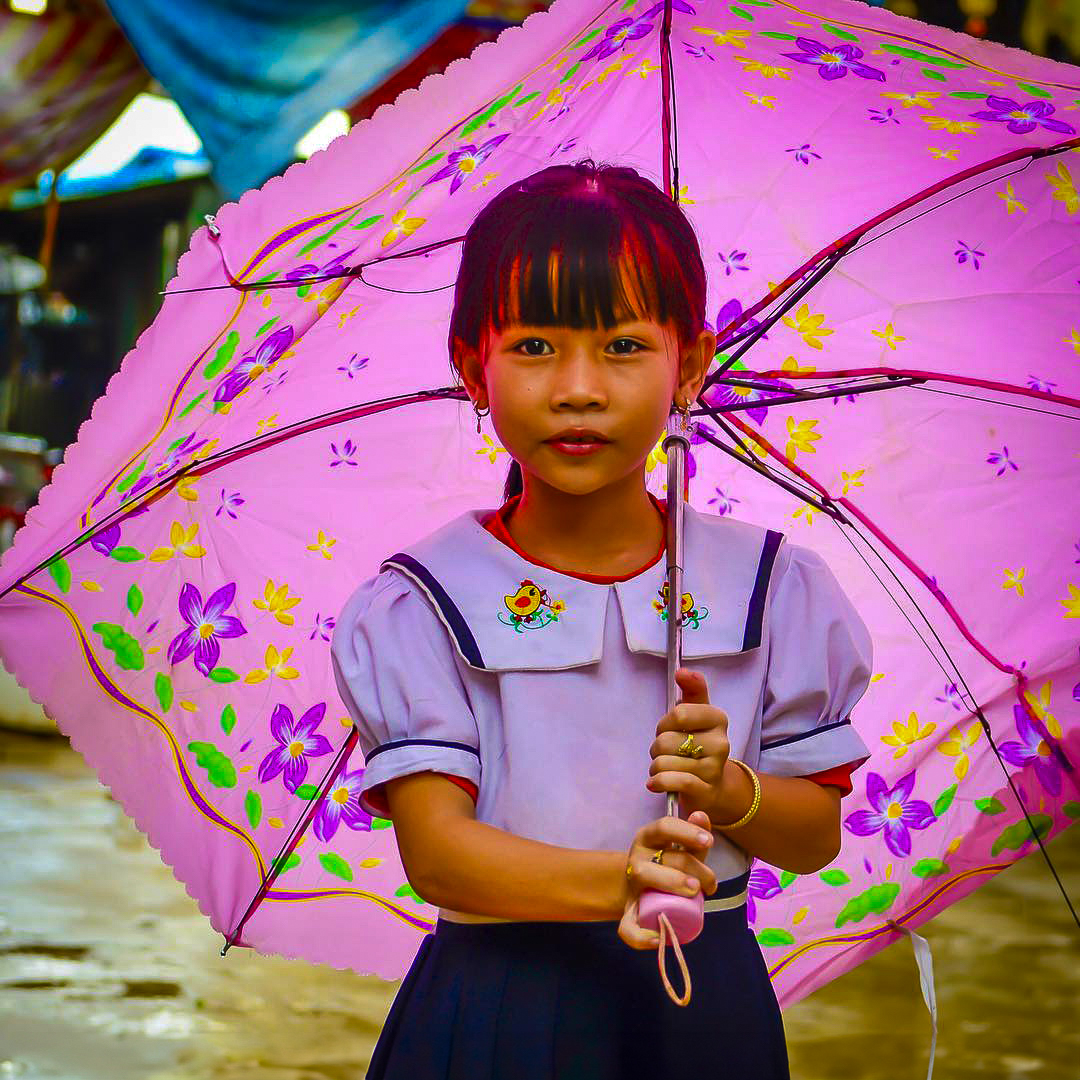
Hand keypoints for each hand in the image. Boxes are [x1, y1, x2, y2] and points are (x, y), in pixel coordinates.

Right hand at [618, 810, 717, 950]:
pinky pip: (627, 927)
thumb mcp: (683, 850)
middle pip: (662, 856)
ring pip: (646, 876)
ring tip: (695, 893)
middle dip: (691, 867)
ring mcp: (632, 886)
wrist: (643, 892)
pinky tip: (659, 939)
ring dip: (673, 883)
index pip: (665, 825)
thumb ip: (695, 836)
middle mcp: (637, 858)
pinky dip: (641, 936)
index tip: (709, 841)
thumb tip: (701, 815)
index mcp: (649, 838)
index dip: (687, 832)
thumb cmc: (669, 867)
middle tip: (710, 883)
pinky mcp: (629, 913)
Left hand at [646, 668, 743, 820]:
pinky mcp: (706, 791)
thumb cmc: (698, 744)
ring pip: (665, 762)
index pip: (679, 713)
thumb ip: (692, 689)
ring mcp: (714, 769)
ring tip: (665, 768)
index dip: (665, 723)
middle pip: (666, 740)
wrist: (712, 785)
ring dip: (656, 767)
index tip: (669, 729)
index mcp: (718, 719)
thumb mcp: (696, 713)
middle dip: (657, 747)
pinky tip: (655, 783)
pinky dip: (659, 782)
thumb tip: (682, 671)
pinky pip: (675, 782)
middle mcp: (721, 743)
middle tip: (667, 752)